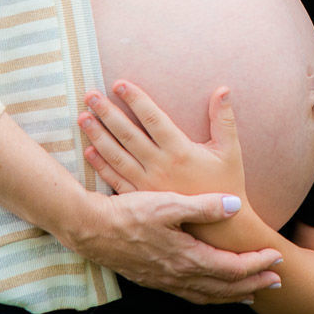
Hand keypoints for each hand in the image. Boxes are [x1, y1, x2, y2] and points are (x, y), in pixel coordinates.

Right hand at [76, 187, 281, 304]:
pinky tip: (210, 290)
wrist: (91, 230)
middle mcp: (179, 276)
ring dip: (232, 295)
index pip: (233, 269)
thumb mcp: (168, 204)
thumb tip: (236, 206)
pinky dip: (209, 295)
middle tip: (276, 282)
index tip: (277, 258)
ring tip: (250, 294)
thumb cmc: (129, 213)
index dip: (258, 265)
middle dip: (253, 285)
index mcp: (188, 258)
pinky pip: (190, 295)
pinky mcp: (153, 280)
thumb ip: (203, 206)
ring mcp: (165, 282)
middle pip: (225, 289)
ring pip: (208, 296)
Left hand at [80, 81, 246, 202]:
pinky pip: (117, 179)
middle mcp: (160, 166)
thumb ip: (224, 119)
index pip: (153, 119)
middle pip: (128, 134)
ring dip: (99, 135)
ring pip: (118, 155)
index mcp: (180, 151)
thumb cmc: (227, 184)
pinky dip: (102, 165)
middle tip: (90, 95)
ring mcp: (148, 184)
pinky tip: (89, 151)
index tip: (119, 84)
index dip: (136, 100)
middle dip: (108, 112)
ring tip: (83, 117)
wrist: (219, 229)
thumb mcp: (230, 150)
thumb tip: (223, 89)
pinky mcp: (141, 199)